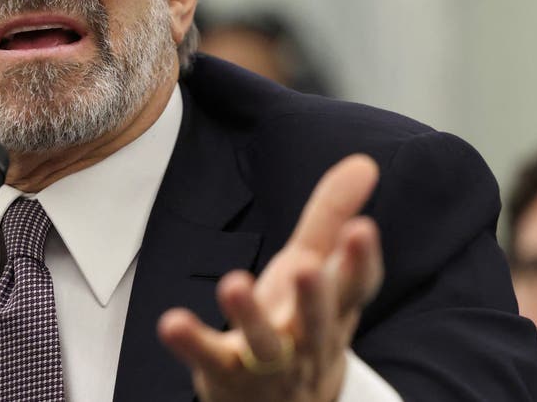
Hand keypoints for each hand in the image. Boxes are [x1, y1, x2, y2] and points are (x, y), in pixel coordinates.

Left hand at [158, 154, 383, 401]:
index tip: (362, 229)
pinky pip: (209, 358)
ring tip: (233, 283)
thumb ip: (331, 216)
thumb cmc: (299, 324)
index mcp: (333, 309)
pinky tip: (171, 322)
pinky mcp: (225, 373)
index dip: (360, 260)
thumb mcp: (316, 267)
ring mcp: (266, 362)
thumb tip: (364, 162)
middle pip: (315, 320)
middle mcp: (305, 338)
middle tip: (304, 267)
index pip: (354, 287)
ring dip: (250, 316)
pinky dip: (191, 342)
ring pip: (263, 344)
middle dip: (312, 296)